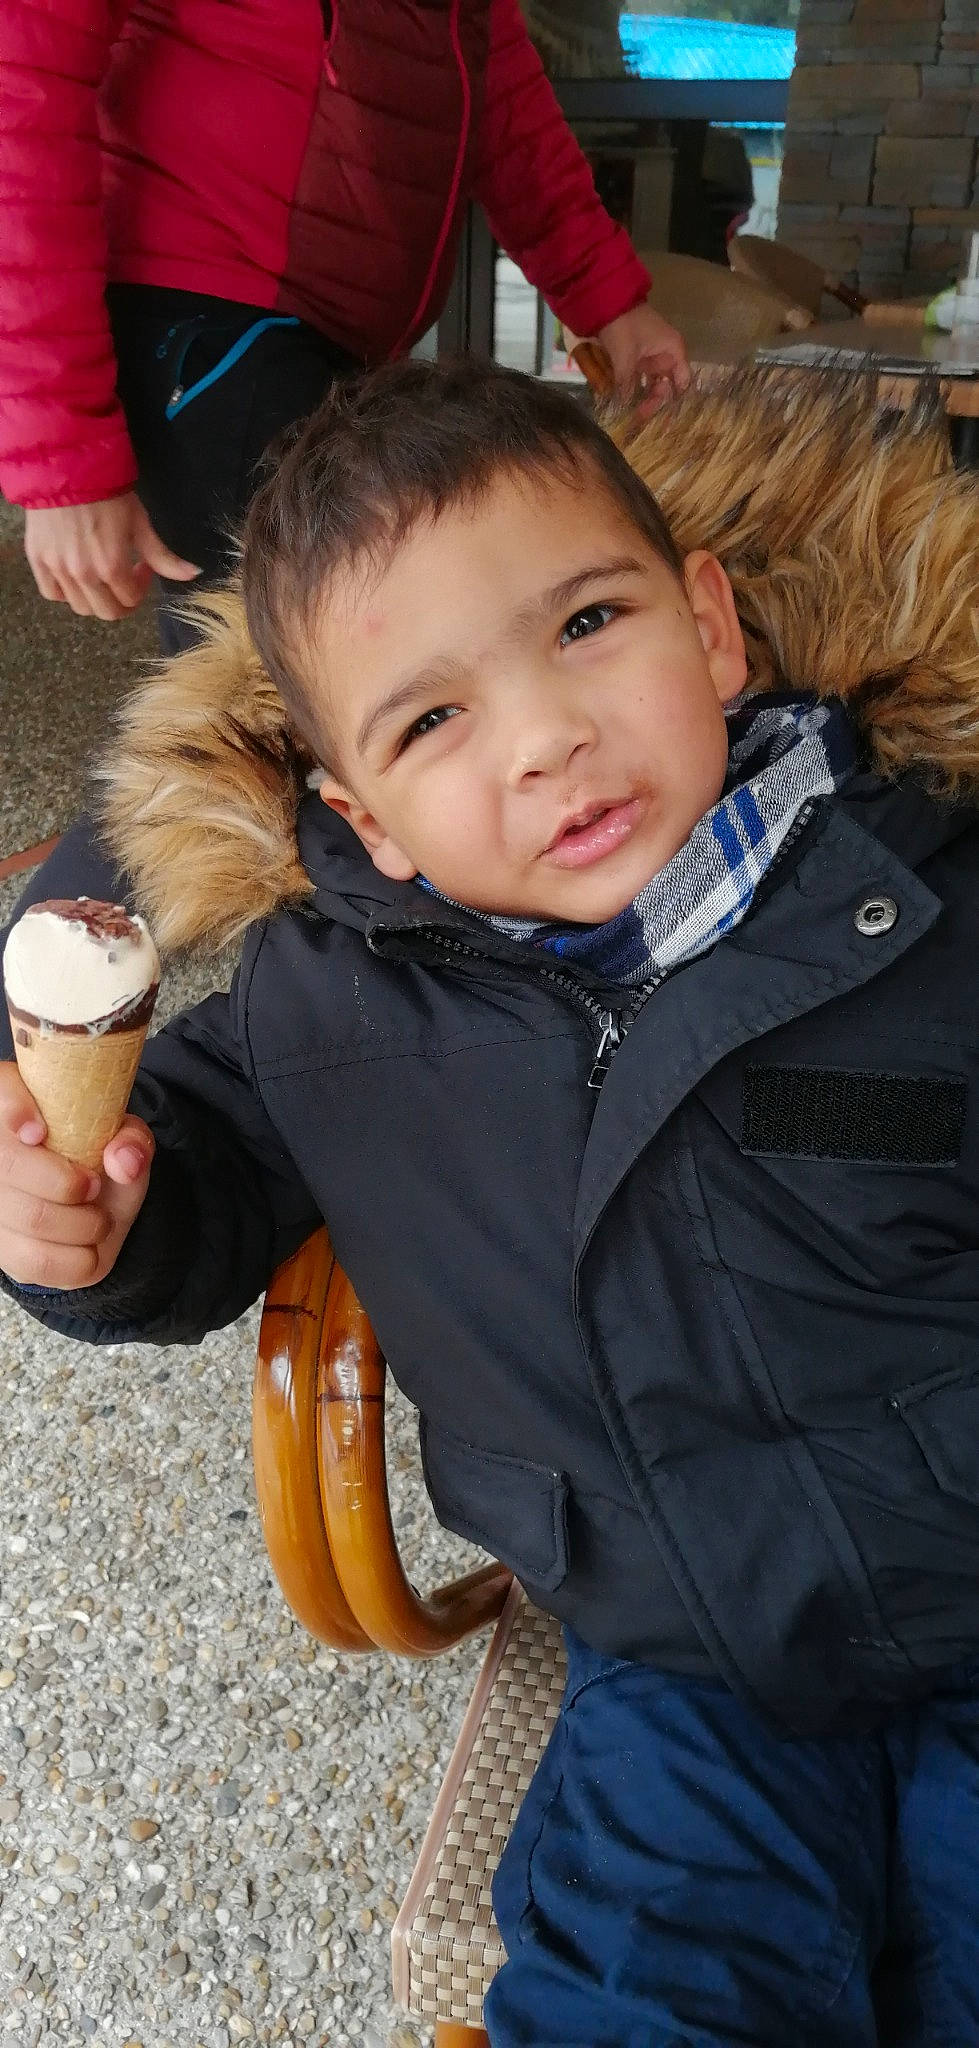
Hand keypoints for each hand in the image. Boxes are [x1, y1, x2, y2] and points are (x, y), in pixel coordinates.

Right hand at [0, 1062, 153, 1288]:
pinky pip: (37, 1261)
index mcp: (16, 1102)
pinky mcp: (0, 1248)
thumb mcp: (123, 1141)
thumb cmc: (98, 1163)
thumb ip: (131, 1139)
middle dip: (67, 1183)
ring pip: (31, 1218)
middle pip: (10, 1166)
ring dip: (83, 1224)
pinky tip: (85, 1246)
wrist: (90, 1212)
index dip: (13, 1109)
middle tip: (93, 1185)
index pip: (2, 1090)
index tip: (38, 1132)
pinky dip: (77, 1260)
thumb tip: (123, 1159)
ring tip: (97, 1217)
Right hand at [24, 494, 199, 621]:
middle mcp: (83, 574)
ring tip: (101, 575)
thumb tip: (194, 573)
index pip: (130, 600)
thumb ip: (163, 556)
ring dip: (96, 598)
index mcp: (111, 567)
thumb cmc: (107, 493)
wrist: (66, 468)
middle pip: (107, 612)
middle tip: (125, 579)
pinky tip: (76, 577)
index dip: (141, 586)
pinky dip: (66, 593)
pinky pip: (52, 593)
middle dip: (122, 601)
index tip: (141, 566)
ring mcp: (58, 569)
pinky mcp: (38, 560)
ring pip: (80, 607)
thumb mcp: (140, 523)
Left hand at [594, 304, 691, 413]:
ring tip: (632, 414)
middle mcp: (665, 355)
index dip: (676, 400)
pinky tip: (624, 402)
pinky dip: (632, 389)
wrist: (606, 301)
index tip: (667, 419)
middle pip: (665, 385)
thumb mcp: (625, 357)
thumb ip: (626, 384)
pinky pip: (638, 377)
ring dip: (642, 397)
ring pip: (651, 383)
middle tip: (640, 417)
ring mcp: (650, 356)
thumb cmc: (624, 327)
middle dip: (654, 402)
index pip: (683, 381)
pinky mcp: (635, 357)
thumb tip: (623, 407)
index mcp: (673, 351)